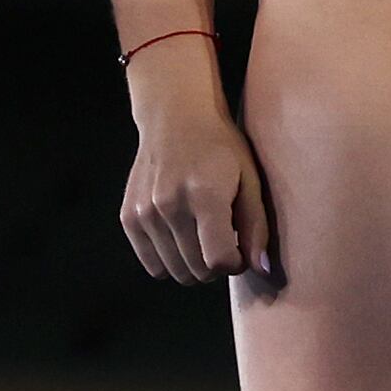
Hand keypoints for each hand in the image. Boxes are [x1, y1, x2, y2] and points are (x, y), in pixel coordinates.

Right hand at [118, 49, 273, 286]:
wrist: (176, 118)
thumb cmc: (222, 149)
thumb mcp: (250, 179)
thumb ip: (257, 226)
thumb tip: (262, 269)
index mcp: (205, 196)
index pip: (218, 260)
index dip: (235, 264)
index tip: (241, 251)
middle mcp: (170, 206)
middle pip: (196, 270)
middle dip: (216, 266)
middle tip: (225, 243)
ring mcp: (145, 213)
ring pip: (172, 271)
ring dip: (193, 266)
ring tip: (205, 239)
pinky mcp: (129, 217)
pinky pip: (151, 263)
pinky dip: (170, 260)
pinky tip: (183, 237)